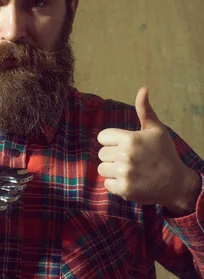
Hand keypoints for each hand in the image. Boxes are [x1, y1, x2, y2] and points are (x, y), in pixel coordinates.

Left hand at [97, 87, 192, 207]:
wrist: (176, 183)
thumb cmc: (165, 153)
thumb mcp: (156, 129)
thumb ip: (144, 110)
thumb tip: (143, 88)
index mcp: (130, 139)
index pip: (102, 137)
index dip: (112, 141)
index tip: (125, 145)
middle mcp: (125, 155)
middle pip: (102, 154)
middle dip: (113, 156)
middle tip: (130, 159)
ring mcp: (124, 173)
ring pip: (102, 169)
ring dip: (112, 171)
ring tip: (129, 170)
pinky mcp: (124, 189)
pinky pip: (106, 184)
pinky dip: (115, 185)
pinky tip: (129, 181)